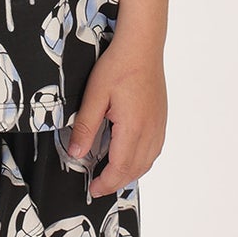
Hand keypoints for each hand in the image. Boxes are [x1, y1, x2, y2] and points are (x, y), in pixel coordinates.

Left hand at [64, 36, 167, 197]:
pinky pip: (154, 150)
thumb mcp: (94, 95)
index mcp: (133, 128)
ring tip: (112, 176)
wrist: (142, 46)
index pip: (120, 167)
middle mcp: (150, 130)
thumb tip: (77, 153)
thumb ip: (85, 126)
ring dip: (130, 174)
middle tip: (98, 188)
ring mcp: (158, 125)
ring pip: (147, 162)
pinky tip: (130, 158)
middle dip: (116, 183)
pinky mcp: (160, 119)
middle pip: (135, 169)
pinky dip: (141, 161)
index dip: (106, 183)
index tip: (92, 189)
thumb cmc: (118, 66)